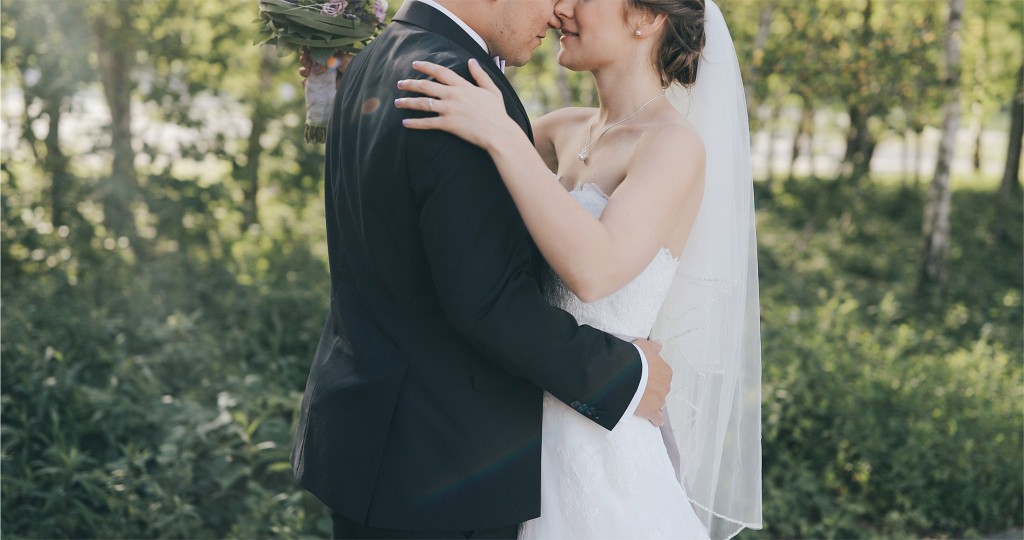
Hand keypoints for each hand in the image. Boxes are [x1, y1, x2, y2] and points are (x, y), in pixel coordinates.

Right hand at [298, 47, 353, 88]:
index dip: (306, 51)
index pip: (312, 50)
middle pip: (307, 59)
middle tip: (307, 64)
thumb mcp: (340, 59)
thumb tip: (313, 70)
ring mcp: (323, 75)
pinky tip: (306, 82)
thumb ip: (326, 61)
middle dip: (304, 60)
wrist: (361, 81)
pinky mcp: (323, 86)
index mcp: (328, 53)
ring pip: (307, 71)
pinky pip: (310, 85)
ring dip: (303, 71)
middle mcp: (324, 63)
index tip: (306, 55)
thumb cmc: (354, 66)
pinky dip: (306, 83)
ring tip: (306, 72)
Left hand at [394, 59, 519, 151]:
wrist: (499, 133)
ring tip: (397, 102)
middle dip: (410, 84)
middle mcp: (453, 95)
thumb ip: (480, 75)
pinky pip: (427, 123)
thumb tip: (471, 61)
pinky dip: (415, 123)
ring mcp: (449, 110)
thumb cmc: (497, 113)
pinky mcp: (448, 124)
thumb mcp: (492, 90)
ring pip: (422, 104)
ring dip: (408, 102)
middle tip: (399, 84)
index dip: (426, 67)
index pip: (440, 72)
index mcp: (463, 86)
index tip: (415, 64)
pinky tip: (405, 123)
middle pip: (426, 86)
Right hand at [633, 339, 671, 426]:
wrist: (624, 374)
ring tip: (641, 401)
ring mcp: (659, 400)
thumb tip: (660, 345)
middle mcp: (665, 386)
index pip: (662, 375)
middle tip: (640, 387)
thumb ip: (653, 347)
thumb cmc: (633, 358)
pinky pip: (656, 418)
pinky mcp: (651, 411)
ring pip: (659, 402)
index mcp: (665, 371)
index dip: (652, 376)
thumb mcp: (643, 346)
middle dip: (652, 389)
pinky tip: (654, 421)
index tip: (644, 376)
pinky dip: (655, 419)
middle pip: (660, 389)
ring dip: (653, 402)